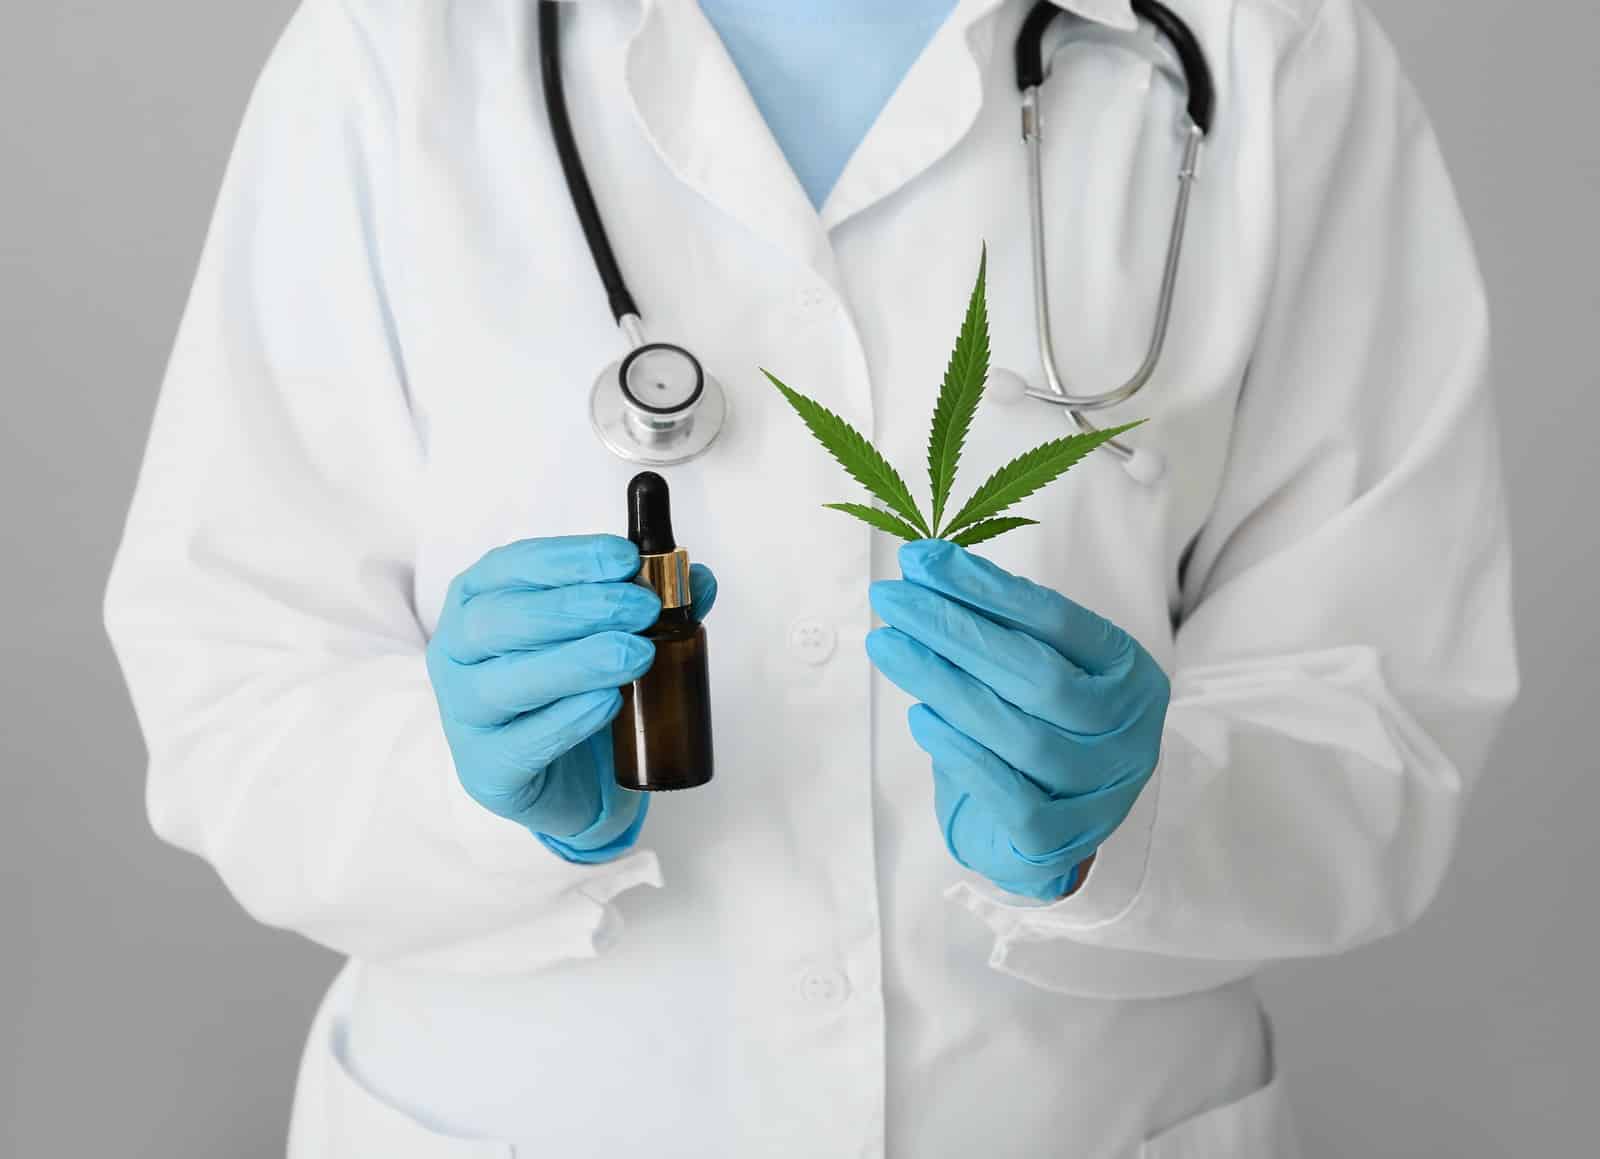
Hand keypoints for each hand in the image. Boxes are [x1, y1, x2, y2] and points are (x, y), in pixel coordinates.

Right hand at [427, 534, 716, 863]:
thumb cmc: (578, 694)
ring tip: (637, 653)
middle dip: (578, 607)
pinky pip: (521, 742)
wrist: (576, 784)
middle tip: (642, 607)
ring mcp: (465, 716)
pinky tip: (607, 703)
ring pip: (506, 682)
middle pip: (502, 621)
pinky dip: (567, 719)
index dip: (568, 559)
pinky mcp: (487, 770)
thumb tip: (698, 581)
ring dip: (577, 661)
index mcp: (479, 603)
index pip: (512, 567)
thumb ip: (650, 607)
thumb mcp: (611, 637)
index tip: (626, 557)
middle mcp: (457, 654)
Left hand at [867, 540, 1167, 900]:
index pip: (1057, 621)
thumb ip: (995, 626)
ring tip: (888, 647)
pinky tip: (921, 719)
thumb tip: (924, 569)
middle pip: (1037, 675)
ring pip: (1021, 736)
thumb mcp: (1032, 667)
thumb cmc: (1034, 726)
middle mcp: (1125, 731)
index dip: (986, 587)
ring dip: (943, 684)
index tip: (922, 560)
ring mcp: (1099, 791)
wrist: (1049, 827)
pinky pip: (1012, 800)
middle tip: (892, 599)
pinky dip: (962, 756)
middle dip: (954, 630)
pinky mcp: (1060, 842)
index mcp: (1128, 673)